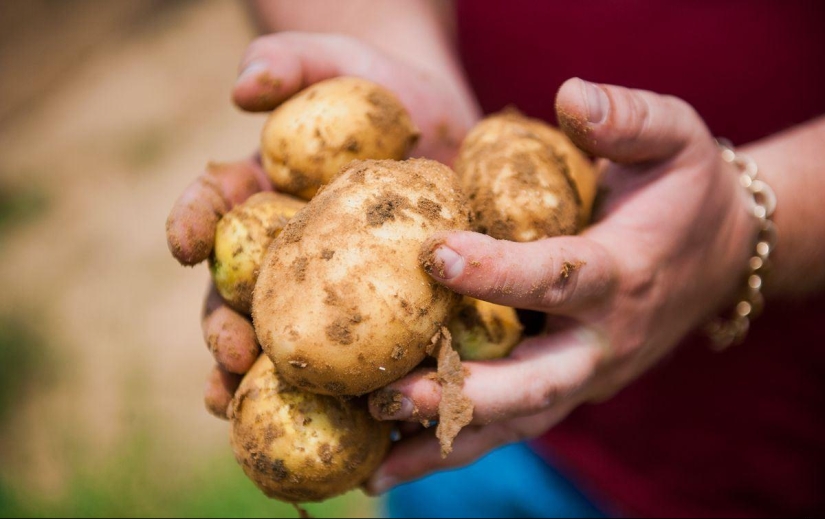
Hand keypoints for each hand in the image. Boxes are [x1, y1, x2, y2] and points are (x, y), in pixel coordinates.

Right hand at [164, 32, 479, 416]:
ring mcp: (332, 288)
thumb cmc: (385, 89)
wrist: (450, 127)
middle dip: (226, 331)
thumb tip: (242, 90)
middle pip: (240, 297)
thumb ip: (292, 62)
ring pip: (290, 341)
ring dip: (272, 383)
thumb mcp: (340, 62)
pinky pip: (363, 353)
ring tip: (265, 414)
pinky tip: (359, 418)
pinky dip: (353, 387)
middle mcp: (286, 252)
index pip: (215, 209)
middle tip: (230, 360)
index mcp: (263, 197)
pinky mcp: (384, 311)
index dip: (193, 224)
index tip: (184, 243)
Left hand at [363, 78, 759, 492]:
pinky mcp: (566, 390)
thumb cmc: (686, 192)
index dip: (500, 272)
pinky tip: (396, 461)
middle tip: (390, 396)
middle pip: (533, 383)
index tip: (436, 255)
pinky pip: (509, 424)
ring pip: (514, 422)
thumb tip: (568, 96)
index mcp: (621, 275)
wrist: (721, 256)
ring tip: (375, 466)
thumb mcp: (676, 136)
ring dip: (445, 442)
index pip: (558, 278)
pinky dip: (455, 443)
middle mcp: (600, 343)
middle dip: (463, 393)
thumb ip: (627, 118)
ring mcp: (583, 376)